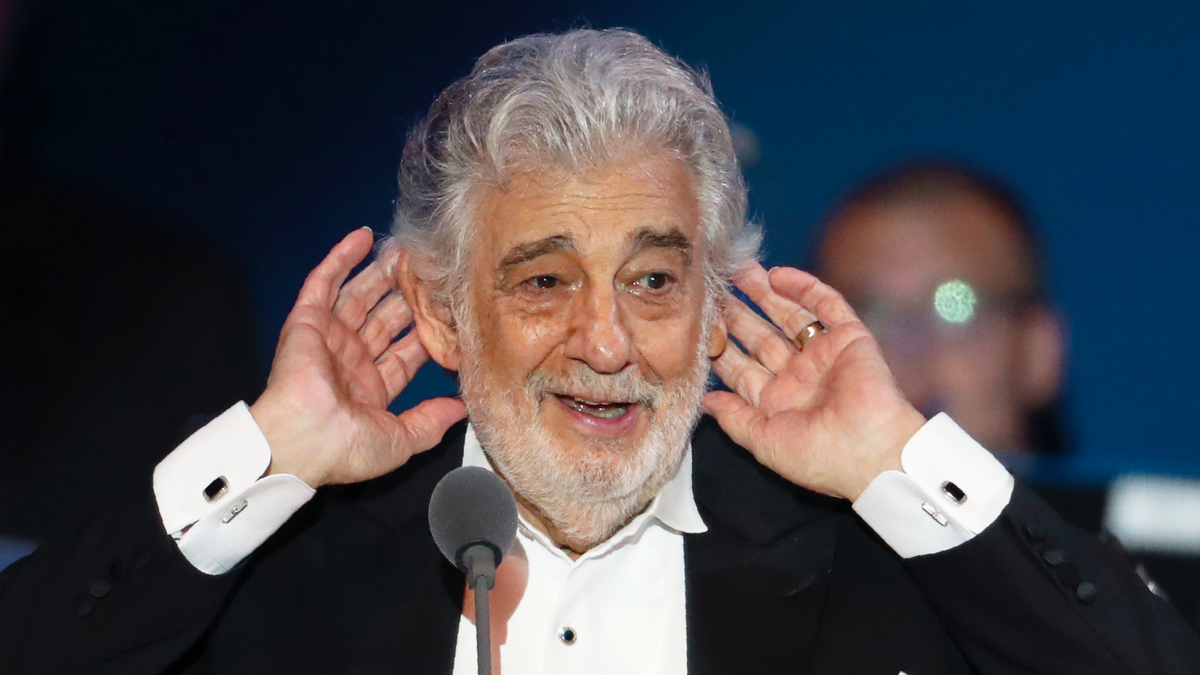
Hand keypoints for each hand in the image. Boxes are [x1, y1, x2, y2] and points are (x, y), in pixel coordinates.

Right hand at [251, 228, 466, 487]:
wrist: (302, 440)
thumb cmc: (349, 446)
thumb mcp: (401, 441)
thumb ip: (431, 422)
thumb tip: (463, 408)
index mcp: (371, 390)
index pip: (405, 354)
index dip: (427, 333)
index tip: (451, 312)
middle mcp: (351, 361)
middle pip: (385, 319)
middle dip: (407, 296)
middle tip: (431, 272)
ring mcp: (329, 338)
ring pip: (360, 296)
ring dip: (381, 272)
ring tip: (405, 250)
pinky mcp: (307, 321)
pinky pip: (323, 283)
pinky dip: (341, 258)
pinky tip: (363, 236)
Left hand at [703, 263, 924, 500]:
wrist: (872, 452)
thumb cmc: (819, 457)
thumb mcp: (764, 443)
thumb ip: (733, 419)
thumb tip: (705, 401)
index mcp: (777, 403)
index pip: (741, 368)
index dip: (719, 347)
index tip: (696, 325)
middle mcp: (798, 377)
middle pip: (761, 337)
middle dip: (738, 314)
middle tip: (714, 287)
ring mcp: (823, 356)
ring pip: (789, 316)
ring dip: (765, 294)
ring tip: (741, 270)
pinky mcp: (850, 338)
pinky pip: (826, 306)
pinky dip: (804, 288)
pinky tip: (779, 274)